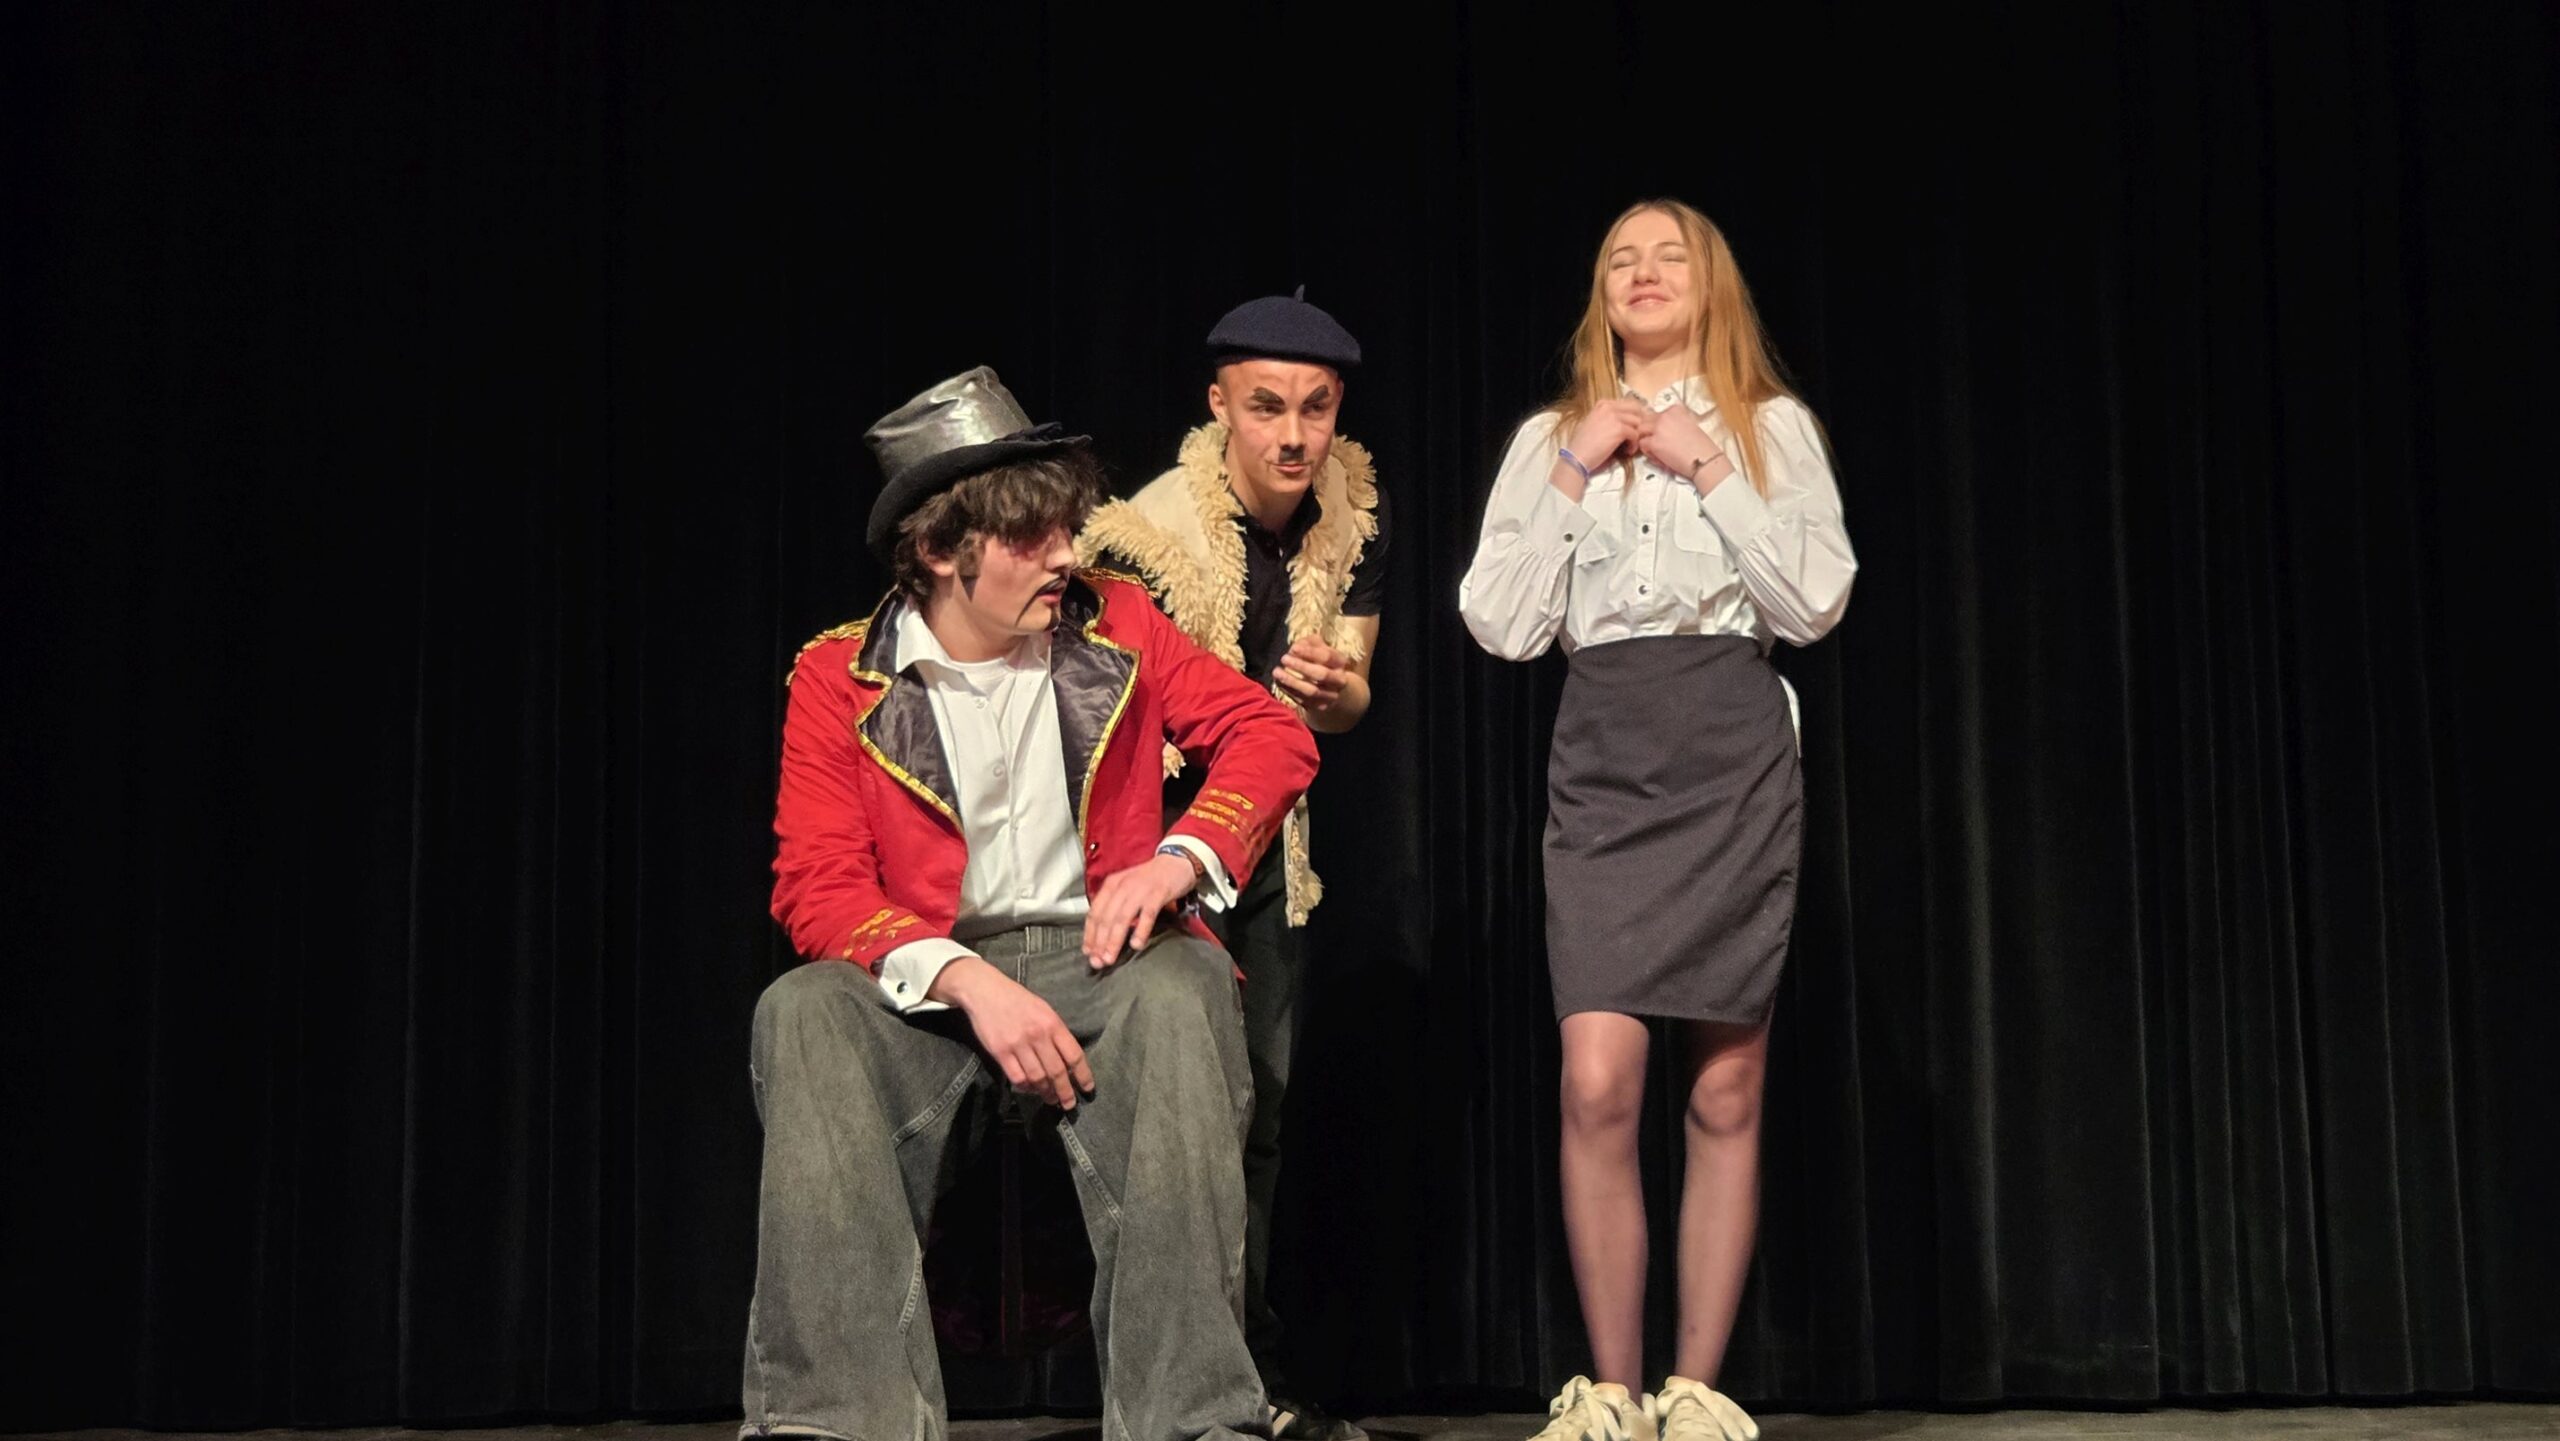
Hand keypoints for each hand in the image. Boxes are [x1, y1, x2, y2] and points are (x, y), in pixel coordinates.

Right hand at [931, 957, 1093, 1110]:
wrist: (985, 991)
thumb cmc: (1017, 1000)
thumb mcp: (1044, 1010)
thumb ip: (1056, 1033)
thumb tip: (1068, 1060)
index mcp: (1053, 1023)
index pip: (1074, 1055)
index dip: (1083, 1075)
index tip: (1087, 1088)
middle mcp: (1038, 1035)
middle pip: (1057, 1072)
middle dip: (1065, 1092)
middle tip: (1069, 1104)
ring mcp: (1018, 1045)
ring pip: (1038, 1078)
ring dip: (1046, 1093)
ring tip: (1051, 1099)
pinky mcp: (1000, 1052)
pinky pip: (1018, 1078)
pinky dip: (1026, 1087)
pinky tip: (1030, 1089)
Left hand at [1081, 852, 1197, 970]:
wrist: (1176, 860)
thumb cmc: (1151, 878)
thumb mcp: (1127, 887)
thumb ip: (1115, 906)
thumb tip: (1103, 932)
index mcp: (1112, 885)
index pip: (1094, 913)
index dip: (1089, 935)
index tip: (1088, 951)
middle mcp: (1123, 886)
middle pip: (1105, 918)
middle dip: (1099, 942)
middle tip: (1097, 961)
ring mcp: (1140, 890)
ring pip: (1121, 919)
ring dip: (1114, 940)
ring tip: (1110, 957)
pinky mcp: (1158, 893)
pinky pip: (1147, 915)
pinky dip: (1140, 931)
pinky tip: (1136, 944)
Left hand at [1273, 635, 1351, 713]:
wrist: (1331, 688)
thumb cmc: (1321, 662)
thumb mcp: (1318, 648)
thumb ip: (1309, 643)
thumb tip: (1296, 648)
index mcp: (1340, 662)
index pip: (1326, 656)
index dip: (1309, 652)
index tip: (1293, 648)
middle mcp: (1339, 680)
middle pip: (1321, 674)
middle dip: (1301, 666)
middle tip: (1283, 658)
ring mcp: (1330, 696)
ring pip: (1312, 691)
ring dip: (1292, 681)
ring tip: (1276, 672)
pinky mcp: (1320, 707)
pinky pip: (1303, 700)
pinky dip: (1289, 690)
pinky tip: (1279, 682)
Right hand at [1561, 399, 1656, 485]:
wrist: (1576, 457)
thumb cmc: (1582, 446)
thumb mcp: (1592, 424)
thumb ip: (1606, 418)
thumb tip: (1622, 421)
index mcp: (1602, 405)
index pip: (1628, 403)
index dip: (1634, 415)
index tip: (1634, 426)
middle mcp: (1608, 407)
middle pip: (1636, 409)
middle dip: (1639, 423)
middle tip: (1637, 435)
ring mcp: (1614, 417)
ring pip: (1638, 422)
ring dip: (1636, 435)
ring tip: (1629, 445)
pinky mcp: (1619, 429)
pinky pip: (1635, 434)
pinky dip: (1634, 444)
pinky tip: (1627, 451)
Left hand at [1636, 405, 1729, 491]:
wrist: (1704, 460)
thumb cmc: (1700, 448)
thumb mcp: (1689, 425)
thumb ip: (1673, 423)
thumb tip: (1660, 429)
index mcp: (1676, 409)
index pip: (1655, 413)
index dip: (1655, 425)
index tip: (1660, 433)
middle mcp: (1666, 415)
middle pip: (1645, 420)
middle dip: (1647, 432)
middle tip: (1654, 442)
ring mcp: (1659, 428)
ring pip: (1640, 431)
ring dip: (1645, 440)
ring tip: (1655, 449)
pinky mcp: (1654, 442)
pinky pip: (1642, 444)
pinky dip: (1648, 452)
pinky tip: (1659, 456)